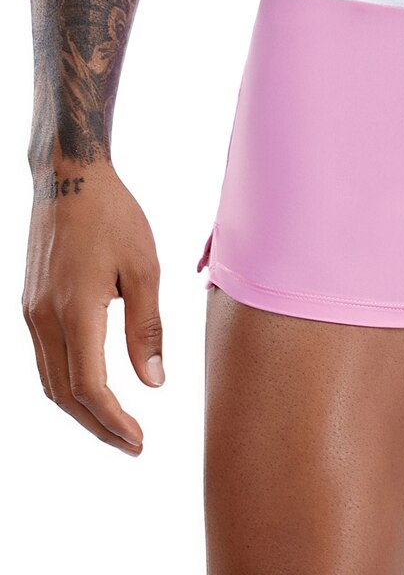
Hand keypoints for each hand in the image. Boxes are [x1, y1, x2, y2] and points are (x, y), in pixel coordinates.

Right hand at [22, 160, 164, 455]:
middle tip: (131, 445)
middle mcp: (43, 318)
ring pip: (50, 380)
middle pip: (64, 394)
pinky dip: (67, 383)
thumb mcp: (144, 268)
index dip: (113, 420)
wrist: (69, 178)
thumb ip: (146, 327)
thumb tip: (153, 382)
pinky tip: (92, 388)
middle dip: (98, 426)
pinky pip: (45, 358)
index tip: (139, 440)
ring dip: (81, 409)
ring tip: (116, 425)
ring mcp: (31, 312)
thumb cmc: (114, 216)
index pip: (89, 386)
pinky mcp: (30, 304)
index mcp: (75, 311)